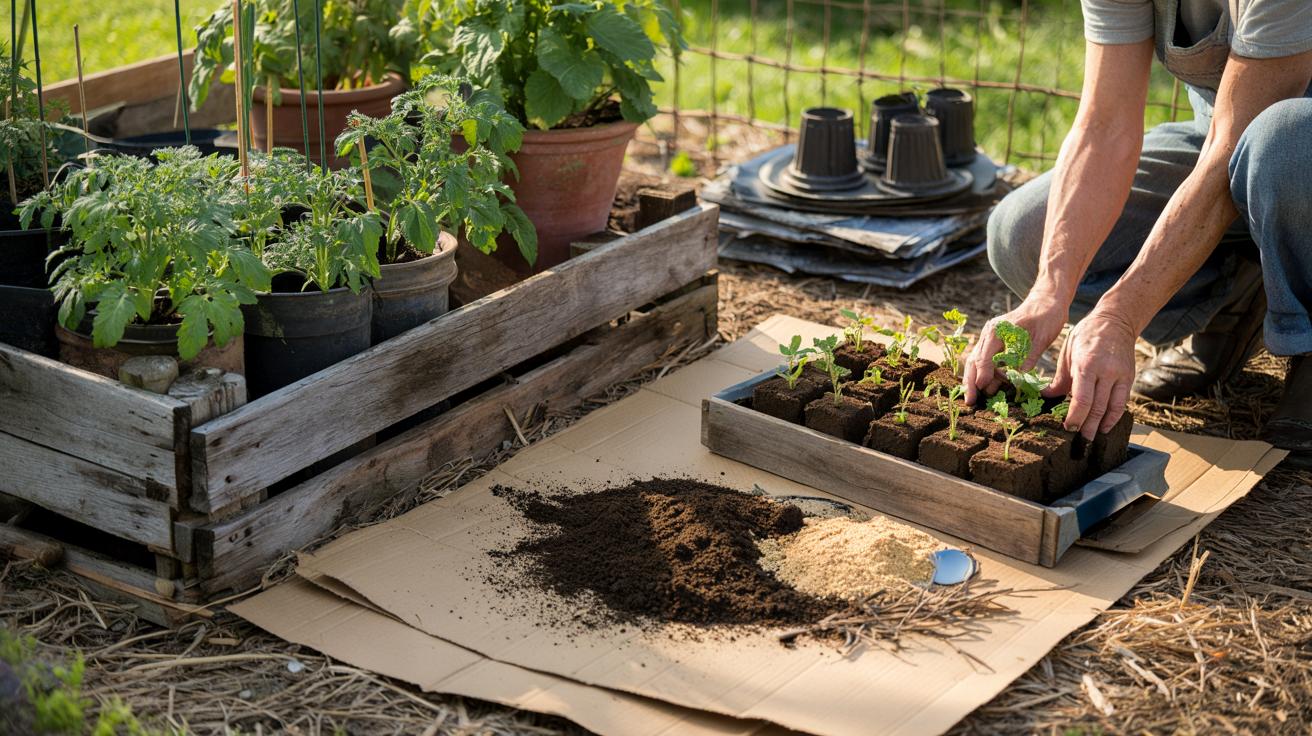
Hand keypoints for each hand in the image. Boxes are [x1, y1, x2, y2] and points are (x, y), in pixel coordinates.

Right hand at [962, 293, 1067, 404]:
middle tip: (970, 402)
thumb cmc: (1046, 317)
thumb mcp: (1041, 339)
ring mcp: (990, 338)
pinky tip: (990, 387)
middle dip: (970, 382)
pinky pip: (987, 361)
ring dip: (977, 380)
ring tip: (977, 399)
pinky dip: (988, 374)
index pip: (984, 356)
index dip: (982, 375)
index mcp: (996, 331)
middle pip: (974, 361)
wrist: (1047, 301)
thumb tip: (1019, 382)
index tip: (981, 390)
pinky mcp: (996, 343)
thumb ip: (1028, 359)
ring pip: (978, 362)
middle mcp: (989, 334)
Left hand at [1044, 309, 1136, 440]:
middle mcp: (1106, 371)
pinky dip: (1114, 416)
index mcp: (1086, 364)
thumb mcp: (1068, 354)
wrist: (1115, 321)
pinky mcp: (1129, 377)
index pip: (1081, 399)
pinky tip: (1106, 425)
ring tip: (1092, 437)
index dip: (1075, 417)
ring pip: (1111, 407)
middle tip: (1079, 439)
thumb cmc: (1086, 336)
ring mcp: (1120, 375)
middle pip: (1097, 407)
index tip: (1068, 428)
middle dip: (1087, 425)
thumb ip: (1060, 379)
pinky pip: (1122, 401)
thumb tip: (1046, 397)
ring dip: (1101, 425)